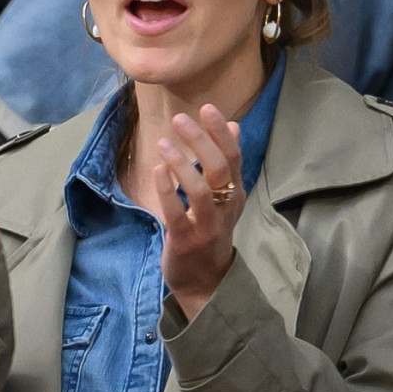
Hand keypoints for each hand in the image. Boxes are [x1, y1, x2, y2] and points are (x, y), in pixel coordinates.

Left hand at [155, 105, 244, 320]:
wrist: (205, 283)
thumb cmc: (210, 233)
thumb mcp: (224, 198)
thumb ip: (227, 163)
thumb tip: (233, 126)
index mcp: (235, 195)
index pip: (234, 157)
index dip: (220, 131)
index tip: (206, 108)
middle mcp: (225, 208)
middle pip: (221, 169)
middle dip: (201, 141)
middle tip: (180, 119)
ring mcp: (207, 226)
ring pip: (201, 190)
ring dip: (182, 163)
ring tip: (164, 143)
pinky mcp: (186, 241)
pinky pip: (176, 213)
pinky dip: (167, 190)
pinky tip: (157, 170)